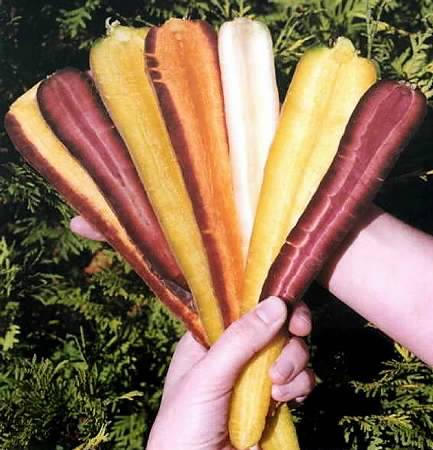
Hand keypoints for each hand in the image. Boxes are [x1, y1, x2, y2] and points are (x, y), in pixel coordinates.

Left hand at [71, 216, 313, 449]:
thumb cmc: (185, 423)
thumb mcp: (208, 377)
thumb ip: (241, 340)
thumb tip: (278, 302)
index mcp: (209, 338)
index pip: (241, 305)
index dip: (267, 299)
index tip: (287, 302)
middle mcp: (234, 351)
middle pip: (272, 324)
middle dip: (289, 330)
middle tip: (300, 331)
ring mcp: (255, 375)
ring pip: (289, 349)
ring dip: (295, 361)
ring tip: (279, 385)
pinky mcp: (273, 398)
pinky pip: (298, 378)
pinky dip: (300, 384)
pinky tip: (288, 398)